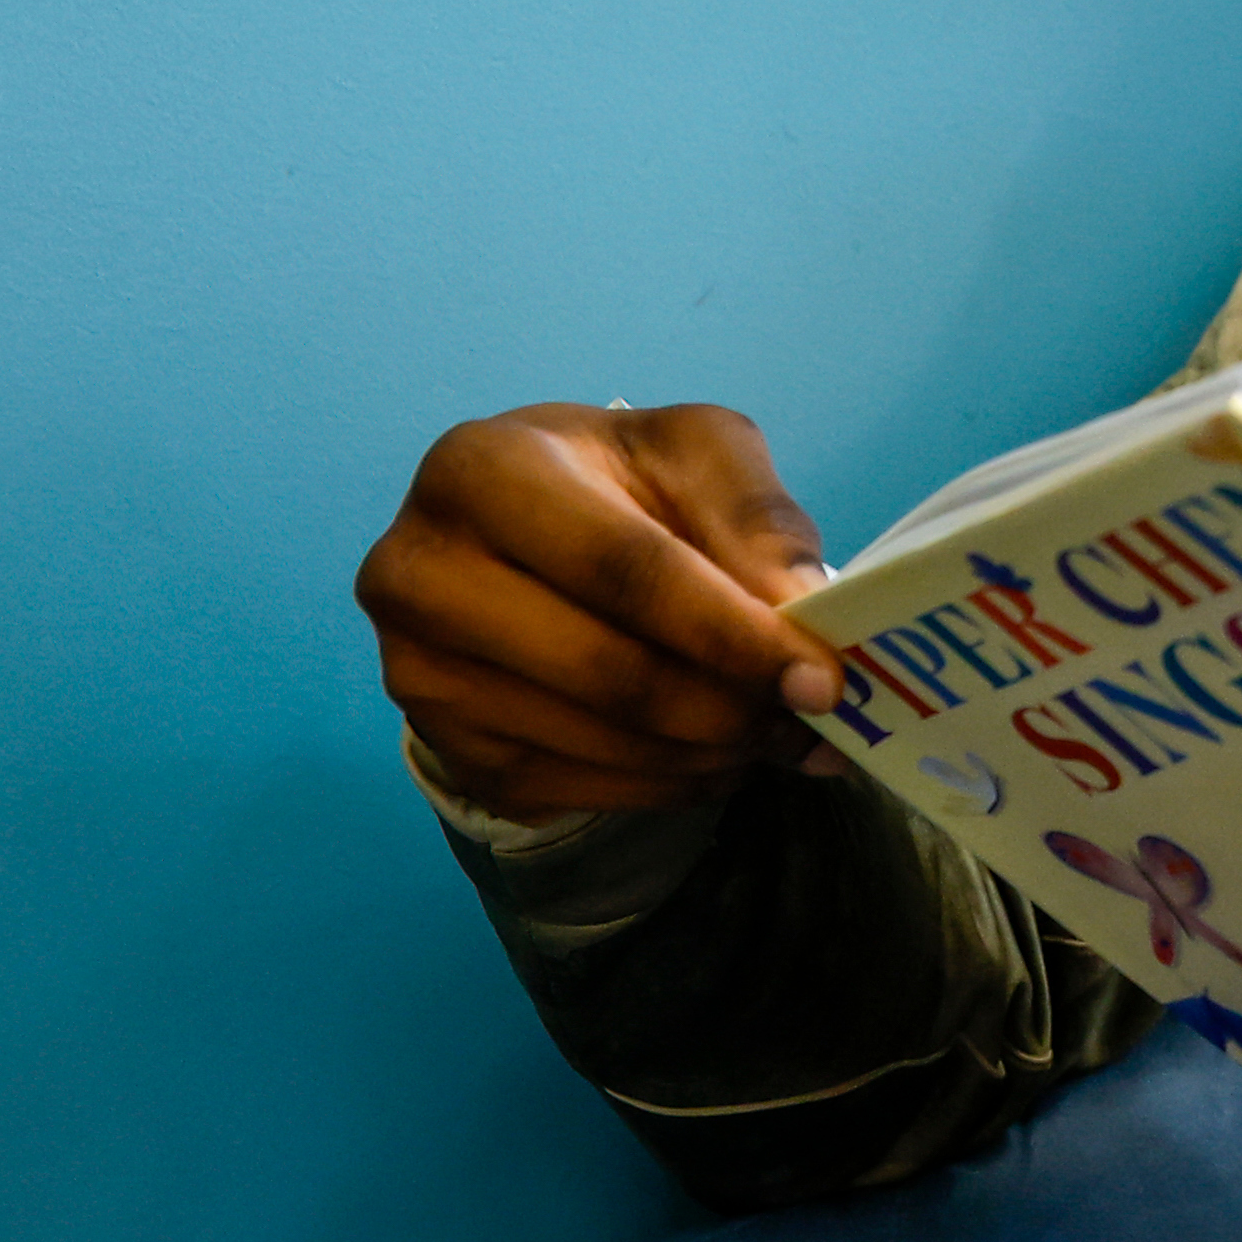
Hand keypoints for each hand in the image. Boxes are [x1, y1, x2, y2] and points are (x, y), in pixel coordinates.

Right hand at [355, 401, 842, 815]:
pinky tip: (713, 752)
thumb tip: (805, 610)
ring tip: (777, 733)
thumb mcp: (696, 453)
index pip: (622, 570)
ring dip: (712, 753)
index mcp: (482, 470)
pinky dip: (670, 782)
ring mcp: (419, 669)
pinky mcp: (445, 744)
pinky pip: (580, 788)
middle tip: (814, 722)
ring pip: (599, 741)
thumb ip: (757, 520)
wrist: (521, 535)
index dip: (730, 632)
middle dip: (731, 708)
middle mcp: (421, 572)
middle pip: (607, 671)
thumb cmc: (615, 481)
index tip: (822, 679)